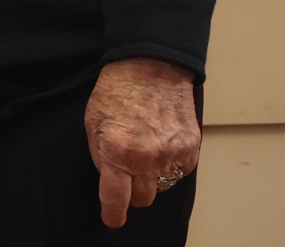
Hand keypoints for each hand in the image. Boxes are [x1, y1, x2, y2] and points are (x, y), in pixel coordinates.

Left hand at [84, 58, 200, 228]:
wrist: (151, 64)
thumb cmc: (119, 89)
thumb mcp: (93, 121)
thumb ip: (100, 155)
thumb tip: (110, 179)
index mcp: (118, 151)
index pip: (116, 199)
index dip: (113, 214)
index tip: (113, 219)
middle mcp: (146, 157)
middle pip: (142, 198)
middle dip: (133, 190)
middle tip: (129, 171)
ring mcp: (171, 153)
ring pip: (163, 187)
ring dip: (153, 177)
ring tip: (147, 151)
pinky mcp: (191, 147)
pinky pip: (181, 172)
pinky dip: (172, 165)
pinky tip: (163, 144)